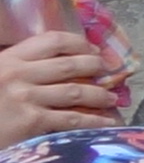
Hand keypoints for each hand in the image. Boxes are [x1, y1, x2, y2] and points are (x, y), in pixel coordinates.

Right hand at [0, 25, 124, 138]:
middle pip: (71, 65)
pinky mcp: (31, 122)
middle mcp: (19, 74)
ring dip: (100, 96)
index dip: (79, 43)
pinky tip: (107, 122)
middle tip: (109, 73)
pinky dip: (94, 120)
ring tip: (113, 98)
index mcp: (7, 58)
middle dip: (96, 68)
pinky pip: (71, 119)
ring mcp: (26, 98)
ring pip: (76, 92)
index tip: (93, 50)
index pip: (52, 40)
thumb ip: (14, 67)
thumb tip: (48, 65)